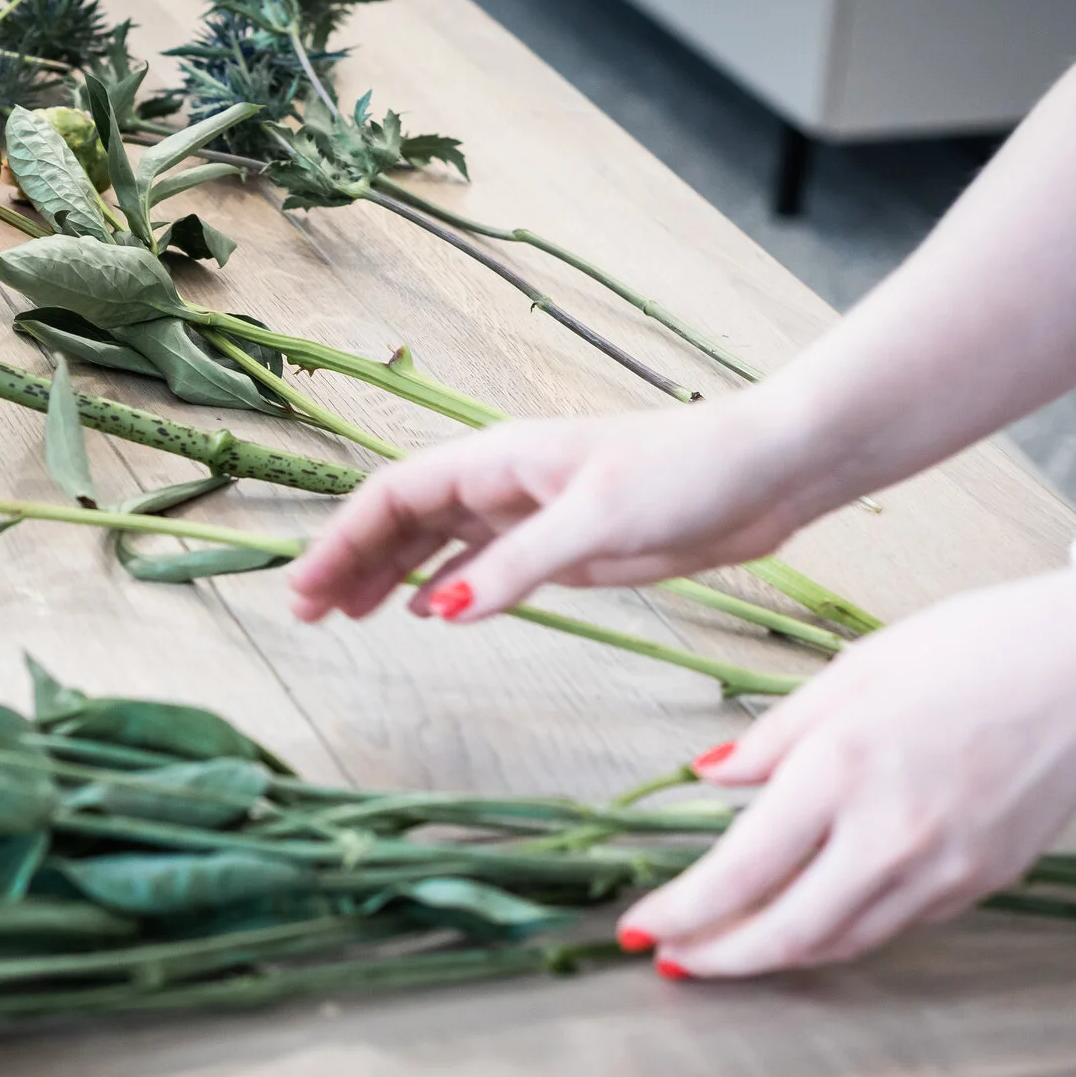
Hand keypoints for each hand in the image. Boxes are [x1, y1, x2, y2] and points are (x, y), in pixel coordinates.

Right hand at [287, 396, 822, 623]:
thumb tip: (442, 610)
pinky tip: (428, 613)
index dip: (344, 540)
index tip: (307, 587)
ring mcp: (533, 512)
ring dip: (388, 574)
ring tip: (347, 616)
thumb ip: (516, 566)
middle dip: (351, 560)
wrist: (768, 472)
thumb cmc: (687, 475)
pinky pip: (484, 563)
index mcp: (497, 460)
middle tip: (308, 612)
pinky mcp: (567, 543)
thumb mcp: (595, 522)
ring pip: (437, 541)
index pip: (394, 496)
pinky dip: (446, 584)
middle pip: (403, 518)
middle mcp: (503, 481)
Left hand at [617, 568, 1075, 976]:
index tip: (640, 929)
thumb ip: (774, 738)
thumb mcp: (851, 673)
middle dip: (717, 959)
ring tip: (728, 950)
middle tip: (673, 961)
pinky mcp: (984, 882)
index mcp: (839, 773)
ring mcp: (943, 869)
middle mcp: (888, 836)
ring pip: (841, 943)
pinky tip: (811, 918)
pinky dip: (841, 933)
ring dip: (776, 957)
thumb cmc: (975, 648)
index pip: (737, 873)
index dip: (681, 914)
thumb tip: (708, 777)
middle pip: (784, 934)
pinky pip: (894, 925)